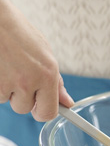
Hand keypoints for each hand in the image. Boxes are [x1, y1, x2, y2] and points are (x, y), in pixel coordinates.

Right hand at [0, 0, 73, 120]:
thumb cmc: (18, 32)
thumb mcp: (45, 54)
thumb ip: (56, 82)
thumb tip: (67, 103)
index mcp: (47, 75)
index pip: (48, 113)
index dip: (43, 111)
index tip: (40, 107)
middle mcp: (28, 82)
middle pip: (25, 109)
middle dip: (22, 97)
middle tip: (20, 75)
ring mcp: (7, 83)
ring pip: (9, 101)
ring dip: (8, 90)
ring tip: (8, 66)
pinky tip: (0, 67)